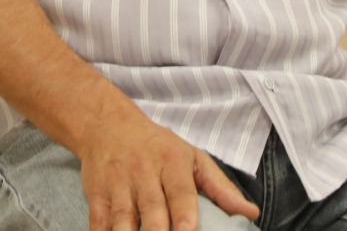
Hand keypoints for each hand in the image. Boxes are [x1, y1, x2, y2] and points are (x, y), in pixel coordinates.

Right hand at [77, 113, 258, 230]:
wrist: (108, 125)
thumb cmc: (158, 147)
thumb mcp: (192, 158)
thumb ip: (220, 187)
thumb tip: (250, 213)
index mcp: (171, 161)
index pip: (180, 190)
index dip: (184, 213)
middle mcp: (144, 171)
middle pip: (152, 208)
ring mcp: (118, 183)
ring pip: (123, 218)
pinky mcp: (96, 194)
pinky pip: (98, 222)